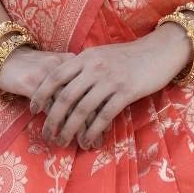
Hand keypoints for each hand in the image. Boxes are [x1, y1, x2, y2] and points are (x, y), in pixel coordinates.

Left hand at [0, 23, 193, 148]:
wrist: (161, 51)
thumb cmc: (130, 56)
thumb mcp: (102, 55)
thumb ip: (84, 66)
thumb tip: (64, 83)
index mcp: (86, 57)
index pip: (55, 76)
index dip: (41, 94)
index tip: (33, 109)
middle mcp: (94, 67)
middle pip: (65, 96)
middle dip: (52, 118)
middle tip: (46, 134)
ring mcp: (110, 79)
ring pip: (82, 109)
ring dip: (70, 129)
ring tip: (63, 141)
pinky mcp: (126, 92)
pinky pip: (104, 115)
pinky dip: (93, 130)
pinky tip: (88, 141)